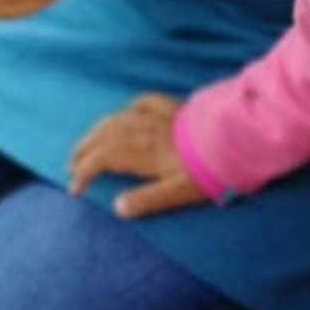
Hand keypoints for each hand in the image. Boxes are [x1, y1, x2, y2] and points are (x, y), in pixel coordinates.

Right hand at [67, 93, 207, 217]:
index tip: (75, 189)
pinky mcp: (175, 107)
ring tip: (89, 142)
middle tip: (72, 165)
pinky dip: (130, 108)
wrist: (237, 137)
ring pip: (118, 118)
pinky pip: (145, 102)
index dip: (83, 172)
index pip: (101, 159)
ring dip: (99, 130)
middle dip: (84, 150)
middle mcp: (143, 130)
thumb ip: (147, 200)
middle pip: (103, 136)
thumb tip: (117, 207)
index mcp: (141, 152)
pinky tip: (128, 111)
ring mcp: (159, 116)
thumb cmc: (209, 169)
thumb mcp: (178, 192)